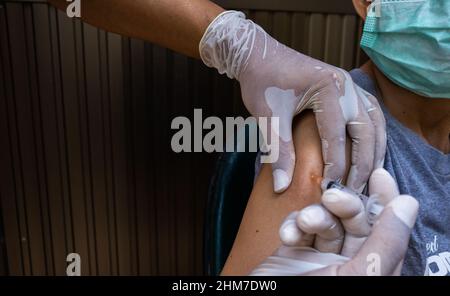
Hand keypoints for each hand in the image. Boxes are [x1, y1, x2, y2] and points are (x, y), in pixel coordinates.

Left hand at [200, 11, 385, 192]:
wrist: (259, 55)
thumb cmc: (262, 82)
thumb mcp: (268, 116)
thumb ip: (278, 151)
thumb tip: (282, 187)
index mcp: (328, 88)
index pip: (337, 137)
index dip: (335, 167)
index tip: (330, 191)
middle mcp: (347, 85)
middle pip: (366, 132)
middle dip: (362, 165)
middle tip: (354, 192)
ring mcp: (351, 85)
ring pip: (375, 124)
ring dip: (373, 152)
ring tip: (366, 179)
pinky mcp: (349, 88)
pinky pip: (371, 115)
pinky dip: (373, 137)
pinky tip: (369, 154)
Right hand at [250, 168, 418, 275]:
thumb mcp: (361, 274)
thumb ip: (386, 241)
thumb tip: (408, 204)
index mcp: (374, 269)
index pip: (387, 230)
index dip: (386, 201)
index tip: (380, 175)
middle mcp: (349, 263)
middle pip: (354, 221)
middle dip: (344, 204)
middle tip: (331, 196)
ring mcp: (320, 258)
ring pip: (325, 221)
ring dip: (314, 215)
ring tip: (305, 221)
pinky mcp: (293, 253)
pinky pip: (297, 228)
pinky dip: (291, 225)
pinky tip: (287, 234)